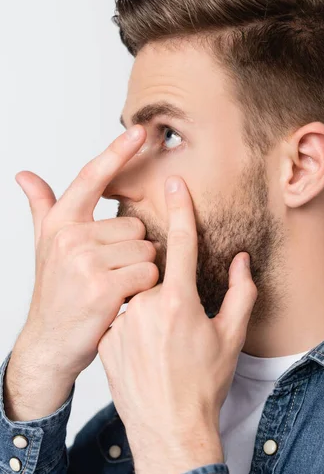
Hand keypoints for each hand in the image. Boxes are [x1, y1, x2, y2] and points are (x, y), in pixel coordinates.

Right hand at [6, 125, 158, 419]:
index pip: (92, 178)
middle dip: (132, 248)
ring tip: (115, 285)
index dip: (117, 152)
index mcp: (60, 222)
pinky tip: (123, 299)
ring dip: (140, 269)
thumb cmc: (55, 290)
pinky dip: (144, 287)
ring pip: (147, 249)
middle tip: (109, 271)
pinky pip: (149, 272)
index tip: (140, 131)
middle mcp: (70, 236)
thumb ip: (41, 207)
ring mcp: (85, 261)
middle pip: (136, 224)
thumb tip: (24, 175)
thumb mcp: (45, 245)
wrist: (50, 343)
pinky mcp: (104, 286)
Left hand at [98, 175, 257, 473]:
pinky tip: (145, 353)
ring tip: (161, 346)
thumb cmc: (203, 385)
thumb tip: (241, 260)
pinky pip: (122, 315)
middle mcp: (146, 305)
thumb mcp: (231, 337)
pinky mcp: (106, 336)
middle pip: (158, 273)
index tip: (175, 183)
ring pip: (139, 294)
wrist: (169, 428)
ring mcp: (122, 321)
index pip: (181, 242)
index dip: (180, 209)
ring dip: (151, 309)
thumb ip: (241, 291)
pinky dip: (134, 324)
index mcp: (180, 301)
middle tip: (179, 327)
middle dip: (170, 288)